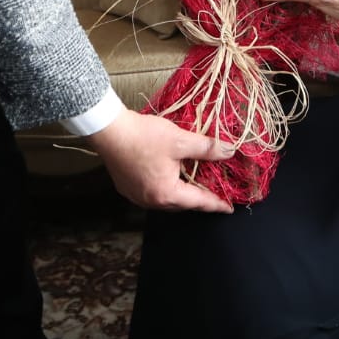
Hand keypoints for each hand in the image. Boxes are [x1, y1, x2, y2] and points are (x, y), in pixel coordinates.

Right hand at [87, 108, 235, 212]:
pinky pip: (153, 193)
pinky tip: (170, 175)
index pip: (198, 202)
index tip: (229, 208)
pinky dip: (165, 186)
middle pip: (182, 203)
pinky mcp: (127, 188)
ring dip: (181, 192)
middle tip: (213, 190)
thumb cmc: (144, 136)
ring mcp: (136, 196)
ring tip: (193, 182)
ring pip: (166, 199)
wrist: (109, 131)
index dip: (215, 204)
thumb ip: (206, 148)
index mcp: (166, 194)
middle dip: (198, 198)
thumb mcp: (180, 140)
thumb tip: (229, 151)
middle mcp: (150, 201)